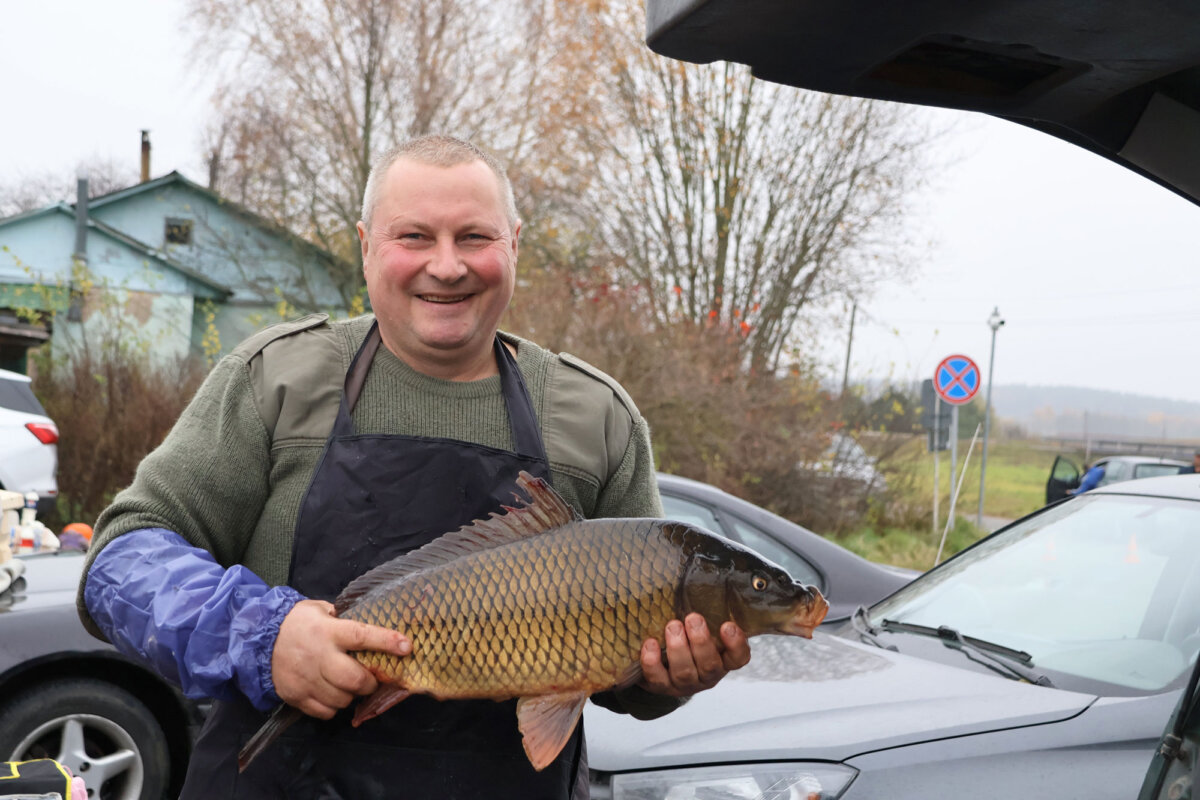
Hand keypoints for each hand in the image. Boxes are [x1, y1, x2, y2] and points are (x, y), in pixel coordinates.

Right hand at [271, 599, 411, 718]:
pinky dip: (335, 706)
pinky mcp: (296, 697)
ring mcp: (306, 679)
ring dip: (352, 695)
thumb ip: (343, 618)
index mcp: (327, 631)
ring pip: (342, 699)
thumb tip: (372, 625)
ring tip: (349, 685)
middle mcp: (318, 656)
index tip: (407, 647)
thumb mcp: (320, 609)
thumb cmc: (297, 622)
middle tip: (372, 679)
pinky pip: (326, 712)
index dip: (386, 642)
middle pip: (354, 679)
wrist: (257, 640)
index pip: (361, 636)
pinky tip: (332, 693)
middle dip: (370, 683)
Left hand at [637, 613, 749, 696]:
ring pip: (685, 673)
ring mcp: (684, 684)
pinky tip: (650, 643)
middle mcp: (707, 675)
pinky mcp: (661, 687)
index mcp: (723, 660)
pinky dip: (652, 662)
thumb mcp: (702, 627)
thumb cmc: (688, 638)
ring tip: (672, 626)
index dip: (736, 644)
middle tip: (693, 618)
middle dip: (701, 641)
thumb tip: (702, 580)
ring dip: (678, 649)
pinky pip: (657, 679)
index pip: (739, 657)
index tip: (727, 625)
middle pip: (709, 665)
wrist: (662, 664)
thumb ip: (708, 612)